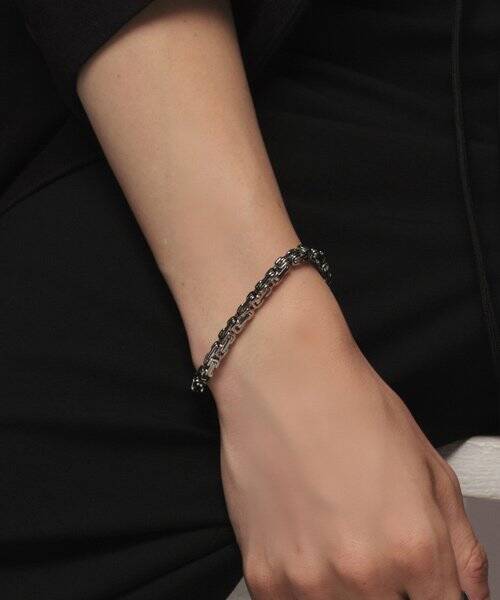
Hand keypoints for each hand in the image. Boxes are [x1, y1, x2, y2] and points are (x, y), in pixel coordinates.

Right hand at [210, 267, 489, 599]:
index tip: (416, 583)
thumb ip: (460, 543)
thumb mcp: (427, 465)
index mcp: (415, 548)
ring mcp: (308, 579)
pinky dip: (303, 587)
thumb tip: (471, 592)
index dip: (430, 596)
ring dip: (344, 590)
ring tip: (334, 537)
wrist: (282, 377)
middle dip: (390, 590)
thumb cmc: (350, 406)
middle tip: (369, 545)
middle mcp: (364, 574)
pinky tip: (305, 542)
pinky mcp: (263, 574)